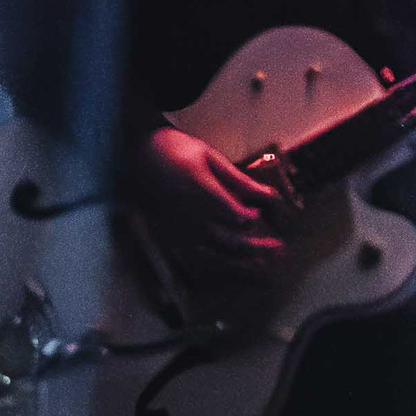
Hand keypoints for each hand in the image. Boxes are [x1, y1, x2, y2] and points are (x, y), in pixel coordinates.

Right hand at [129, 125, 288, 278]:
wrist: (136, 157)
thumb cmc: (176, 150)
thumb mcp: (210, 157)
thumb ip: (239, 180)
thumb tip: (267, 194)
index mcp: (199, 192)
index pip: (234, 217)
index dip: (249, 219)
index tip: (258, 214)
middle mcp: (188, 216)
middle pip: (228, 240)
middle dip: (256, 247)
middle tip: (278, 249)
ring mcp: (176, 229)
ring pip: (214, 253)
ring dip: (241, 261)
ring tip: (262, 264)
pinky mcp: (168, 237)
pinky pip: (197, 256)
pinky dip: (218, 262)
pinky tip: (233, 263)